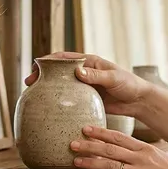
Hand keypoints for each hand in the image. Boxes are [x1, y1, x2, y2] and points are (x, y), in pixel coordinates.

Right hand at [25, 52, 149, 116]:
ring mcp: (83, 86)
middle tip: (29, 83)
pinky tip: (49, 110)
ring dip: (47, 89)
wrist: (138, 101)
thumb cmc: (129, 85)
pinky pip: (69, 100)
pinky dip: (58, 102)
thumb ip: (96, 75)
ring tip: (33, 96)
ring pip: (61, 86)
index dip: (48, 61)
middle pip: (58, 72)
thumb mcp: (113, 78)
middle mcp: (83, 72)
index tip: (36, 67)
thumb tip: (77, 72)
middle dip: (42, 75)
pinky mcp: (85, 100)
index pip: (64, 58)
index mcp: (89, 62)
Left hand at [70, 125, 167, 168]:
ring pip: (109, 165)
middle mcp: (141, 159)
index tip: (86, 128)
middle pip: (110, 149)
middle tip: (72, 142)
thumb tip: (123, 153)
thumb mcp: (159, 158)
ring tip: (76, 160)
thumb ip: (141, 155)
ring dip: (90, 162)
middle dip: (89, 145)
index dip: (101, 132)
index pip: (119, 137)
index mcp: (146, 149)